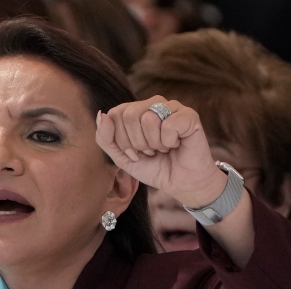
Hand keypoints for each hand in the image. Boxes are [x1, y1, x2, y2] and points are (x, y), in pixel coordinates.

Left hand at [95, 96, 225, 208]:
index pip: (115, 114)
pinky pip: (169, 125)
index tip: (135, 153)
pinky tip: (177, 145)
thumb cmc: (153, 167)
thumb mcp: (121, 157)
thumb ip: (105, 138)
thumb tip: (101, 114)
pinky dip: (169, 142)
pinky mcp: (189, 115)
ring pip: (148, 119)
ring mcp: (172, 107)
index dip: (122, 140)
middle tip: (150, 152)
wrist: (180, 183)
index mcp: (136, 110)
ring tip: (164, 149)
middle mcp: (153, 103)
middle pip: (130, 115)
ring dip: (154, 144)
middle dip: (137, 143)